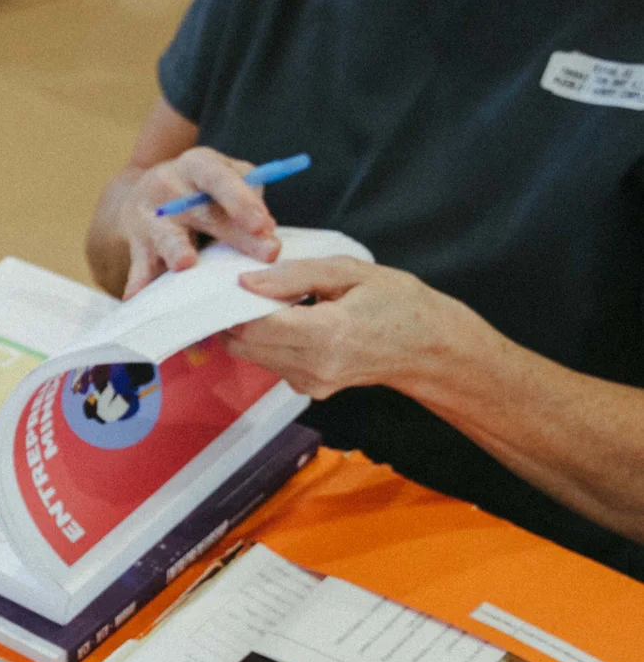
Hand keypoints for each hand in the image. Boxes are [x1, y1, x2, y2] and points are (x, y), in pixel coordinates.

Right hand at [117, 147, 281, 296]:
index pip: (219, 179)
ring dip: (175, 250)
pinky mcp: (137, 246)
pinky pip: (140, 267)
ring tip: (185, 263)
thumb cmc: (200, 190)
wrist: (144, 195)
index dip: (242, 200)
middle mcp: (169, 187)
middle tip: (268, 253)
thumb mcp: (224, 176)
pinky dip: (139, 283)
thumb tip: (267, 231)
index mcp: (196, 165)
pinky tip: (137, 295)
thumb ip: (248, 196)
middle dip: (237, 236)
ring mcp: (148, 217)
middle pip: (204, 213)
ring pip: (166, 237)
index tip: (264, 224)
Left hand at [226, 257, 473, 399]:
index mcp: (327, 334)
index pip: (253, 325)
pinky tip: (291, 323)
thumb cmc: (398, 303)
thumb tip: (246, 281)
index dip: (234, 303)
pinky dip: (269, 342)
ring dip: (251, 329)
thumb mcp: (351, 272)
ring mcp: (310, 383)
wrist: (429, 348)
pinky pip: (270, 363)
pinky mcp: (308, 389)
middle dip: (235, 317)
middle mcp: (314, 366)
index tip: (232, 282)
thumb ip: (295, 275)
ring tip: (276, 304)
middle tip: (248, 290)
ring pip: (251, 356)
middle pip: (243, 345)